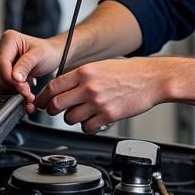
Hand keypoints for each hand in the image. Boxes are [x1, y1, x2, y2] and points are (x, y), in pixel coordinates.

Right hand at [0, 30, 63, 112]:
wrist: (52, 55)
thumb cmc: (48, 52)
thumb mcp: (40, 56)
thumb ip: (26, 65)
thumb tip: (14, 77)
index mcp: (10, 39)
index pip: (2, 62)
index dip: (9, 77)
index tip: (21, 86)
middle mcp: (1, 47)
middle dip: (9, 84)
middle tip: (25, 91)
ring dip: (5, 88)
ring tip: (22, 91)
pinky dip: (4, 88)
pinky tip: (17, 90)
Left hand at [36, 58, 164, 132]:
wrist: (153, 79)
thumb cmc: (130, 72)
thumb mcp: (101, 66)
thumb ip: (81, 76)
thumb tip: (63, 87)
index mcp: (85, 72)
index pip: (53, 87)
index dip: (43, 97)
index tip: (42, 102)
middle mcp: (89, 87)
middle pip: (56, 105)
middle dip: (52, 111)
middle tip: (55, 111)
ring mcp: (98, 103)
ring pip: (70, 119)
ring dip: (72, 119)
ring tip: (82, 114)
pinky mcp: (109, 116)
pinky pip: (87, 127)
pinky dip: (87, 127)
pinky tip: (94, 120)